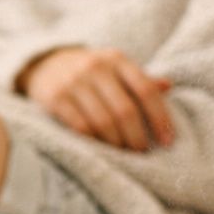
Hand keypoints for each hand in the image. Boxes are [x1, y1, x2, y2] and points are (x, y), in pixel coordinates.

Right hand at [18, 47, 174, 150]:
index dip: (160, 118)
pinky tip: (100, 148)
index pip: (145, 90)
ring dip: (116, 143)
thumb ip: (140, 79)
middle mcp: (96, 67)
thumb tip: (168, 86)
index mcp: (117, 59)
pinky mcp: (55, 97)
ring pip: (103, 122)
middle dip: (137, 137)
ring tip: (123, 154)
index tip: (167, 141)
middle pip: (125, 110)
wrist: (44, 63)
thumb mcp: (115, 68)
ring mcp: (74, 82)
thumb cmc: (90, 72)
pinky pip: (80, 127)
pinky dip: (93, 141)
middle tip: (141, 152)